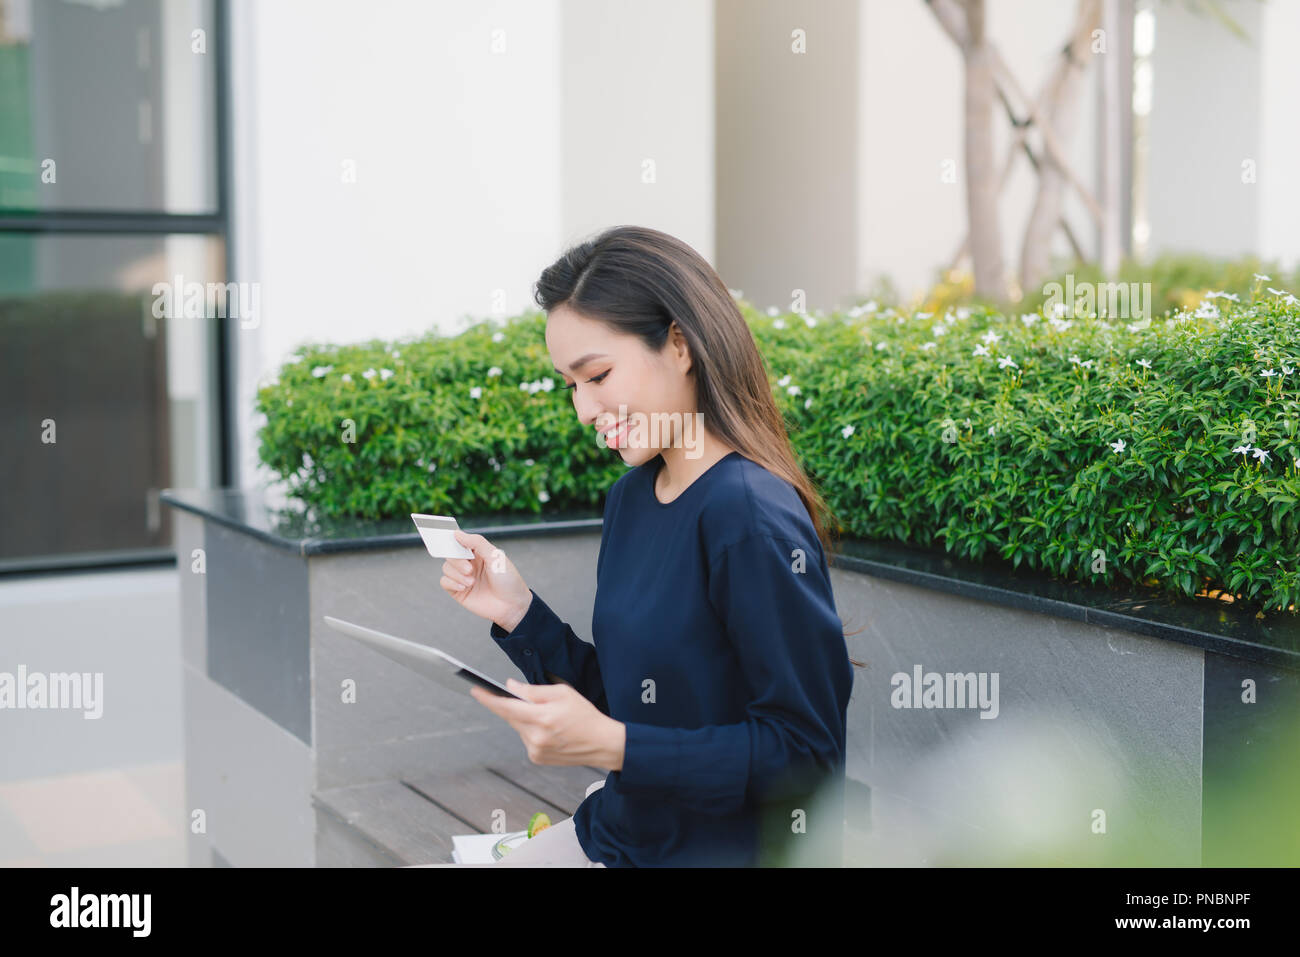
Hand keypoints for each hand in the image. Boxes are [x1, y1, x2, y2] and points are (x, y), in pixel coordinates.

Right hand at [440, 530, 531, 630]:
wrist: (512, 605)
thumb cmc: (508, 580)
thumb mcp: (495, 557)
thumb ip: (477, 543)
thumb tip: (457, 533)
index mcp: (478, 552)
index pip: (459, 541)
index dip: (452, 539)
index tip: (447, 538)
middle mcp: (469, 563)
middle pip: (450, 554)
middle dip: (457, 561)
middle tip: (469, 569)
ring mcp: (463, 577)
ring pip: (446, 568)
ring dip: (457, 574)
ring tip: (472, 582)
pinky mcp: (459, 591)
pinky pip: (445, 582)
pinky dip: (452, 583)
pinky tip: (465, 587)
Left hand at [469, 678, 625, 771]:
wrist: (602, 743)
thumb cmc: (586, 716)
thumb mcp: (563, 693)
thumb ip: (533, 691)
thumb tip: (511, 687)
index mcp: (541, 717)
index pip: (506, 707)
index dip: (488, 699)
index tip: (476, 690)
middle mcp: (535, 737)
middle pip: (511, 717)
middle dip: (516, 706)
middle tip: (534, 702)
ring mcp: (535, 750)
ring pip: (519, 728)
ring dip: (526, 719)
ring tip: (550, 718)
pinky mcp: (537, 758)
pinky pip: (526, 738)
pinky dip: (532, 731)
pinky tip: (550, 730)